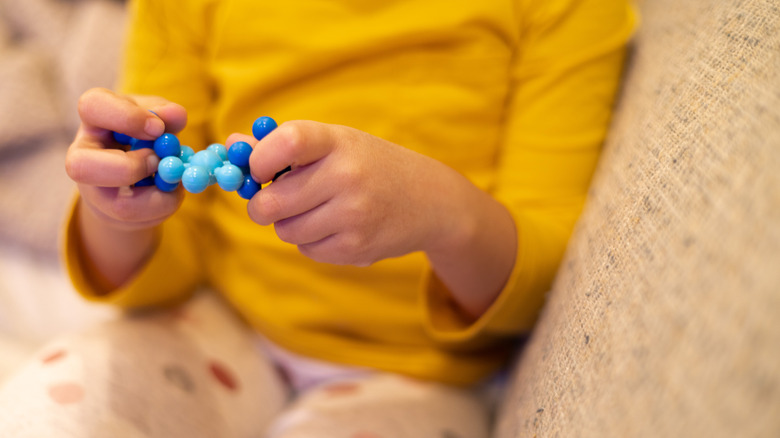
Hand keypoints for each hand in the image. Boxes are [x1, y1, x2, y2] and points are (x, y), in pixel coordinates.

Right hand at [66, 88, 187, 230]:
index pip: (92, 106)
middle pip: (82, 166)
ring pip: (119, 206)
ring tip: (171, 179)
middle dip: (131, 168)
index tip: (158, 127)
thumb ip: (166, 114)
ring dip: (158, 195)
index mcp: (94, 118)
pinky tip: (169, 191)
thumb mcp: (156, 117)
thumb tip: (175, 116)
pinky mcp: (110, 214)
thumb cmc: (144, 135)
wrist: (136, 174)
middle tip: (158, 161)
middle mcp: (82, 154)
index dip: (128, 117)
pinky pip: (142, 220)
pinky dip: (166, 205)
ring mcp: (93, 190)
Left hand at [232, 120, 473, 266]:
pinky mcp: (355, 247)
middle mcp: (347, 176)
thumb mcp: (336, 144)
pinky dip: (311, 241)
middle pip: (271, 202)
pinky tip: (336, 226)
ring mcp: (353, 215)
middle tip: (272, 200)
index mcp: (338, 141)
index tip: (258, 168)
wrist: (430, 200)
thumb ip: (284, 146)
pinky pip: (306, 249)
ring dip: (289, 224)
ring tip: (316, 210)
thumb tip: (232, 144)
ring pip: (285, 230)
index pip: (287, 143)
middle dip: (262, 205)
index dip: (259, 158)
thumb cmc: (371, 165)